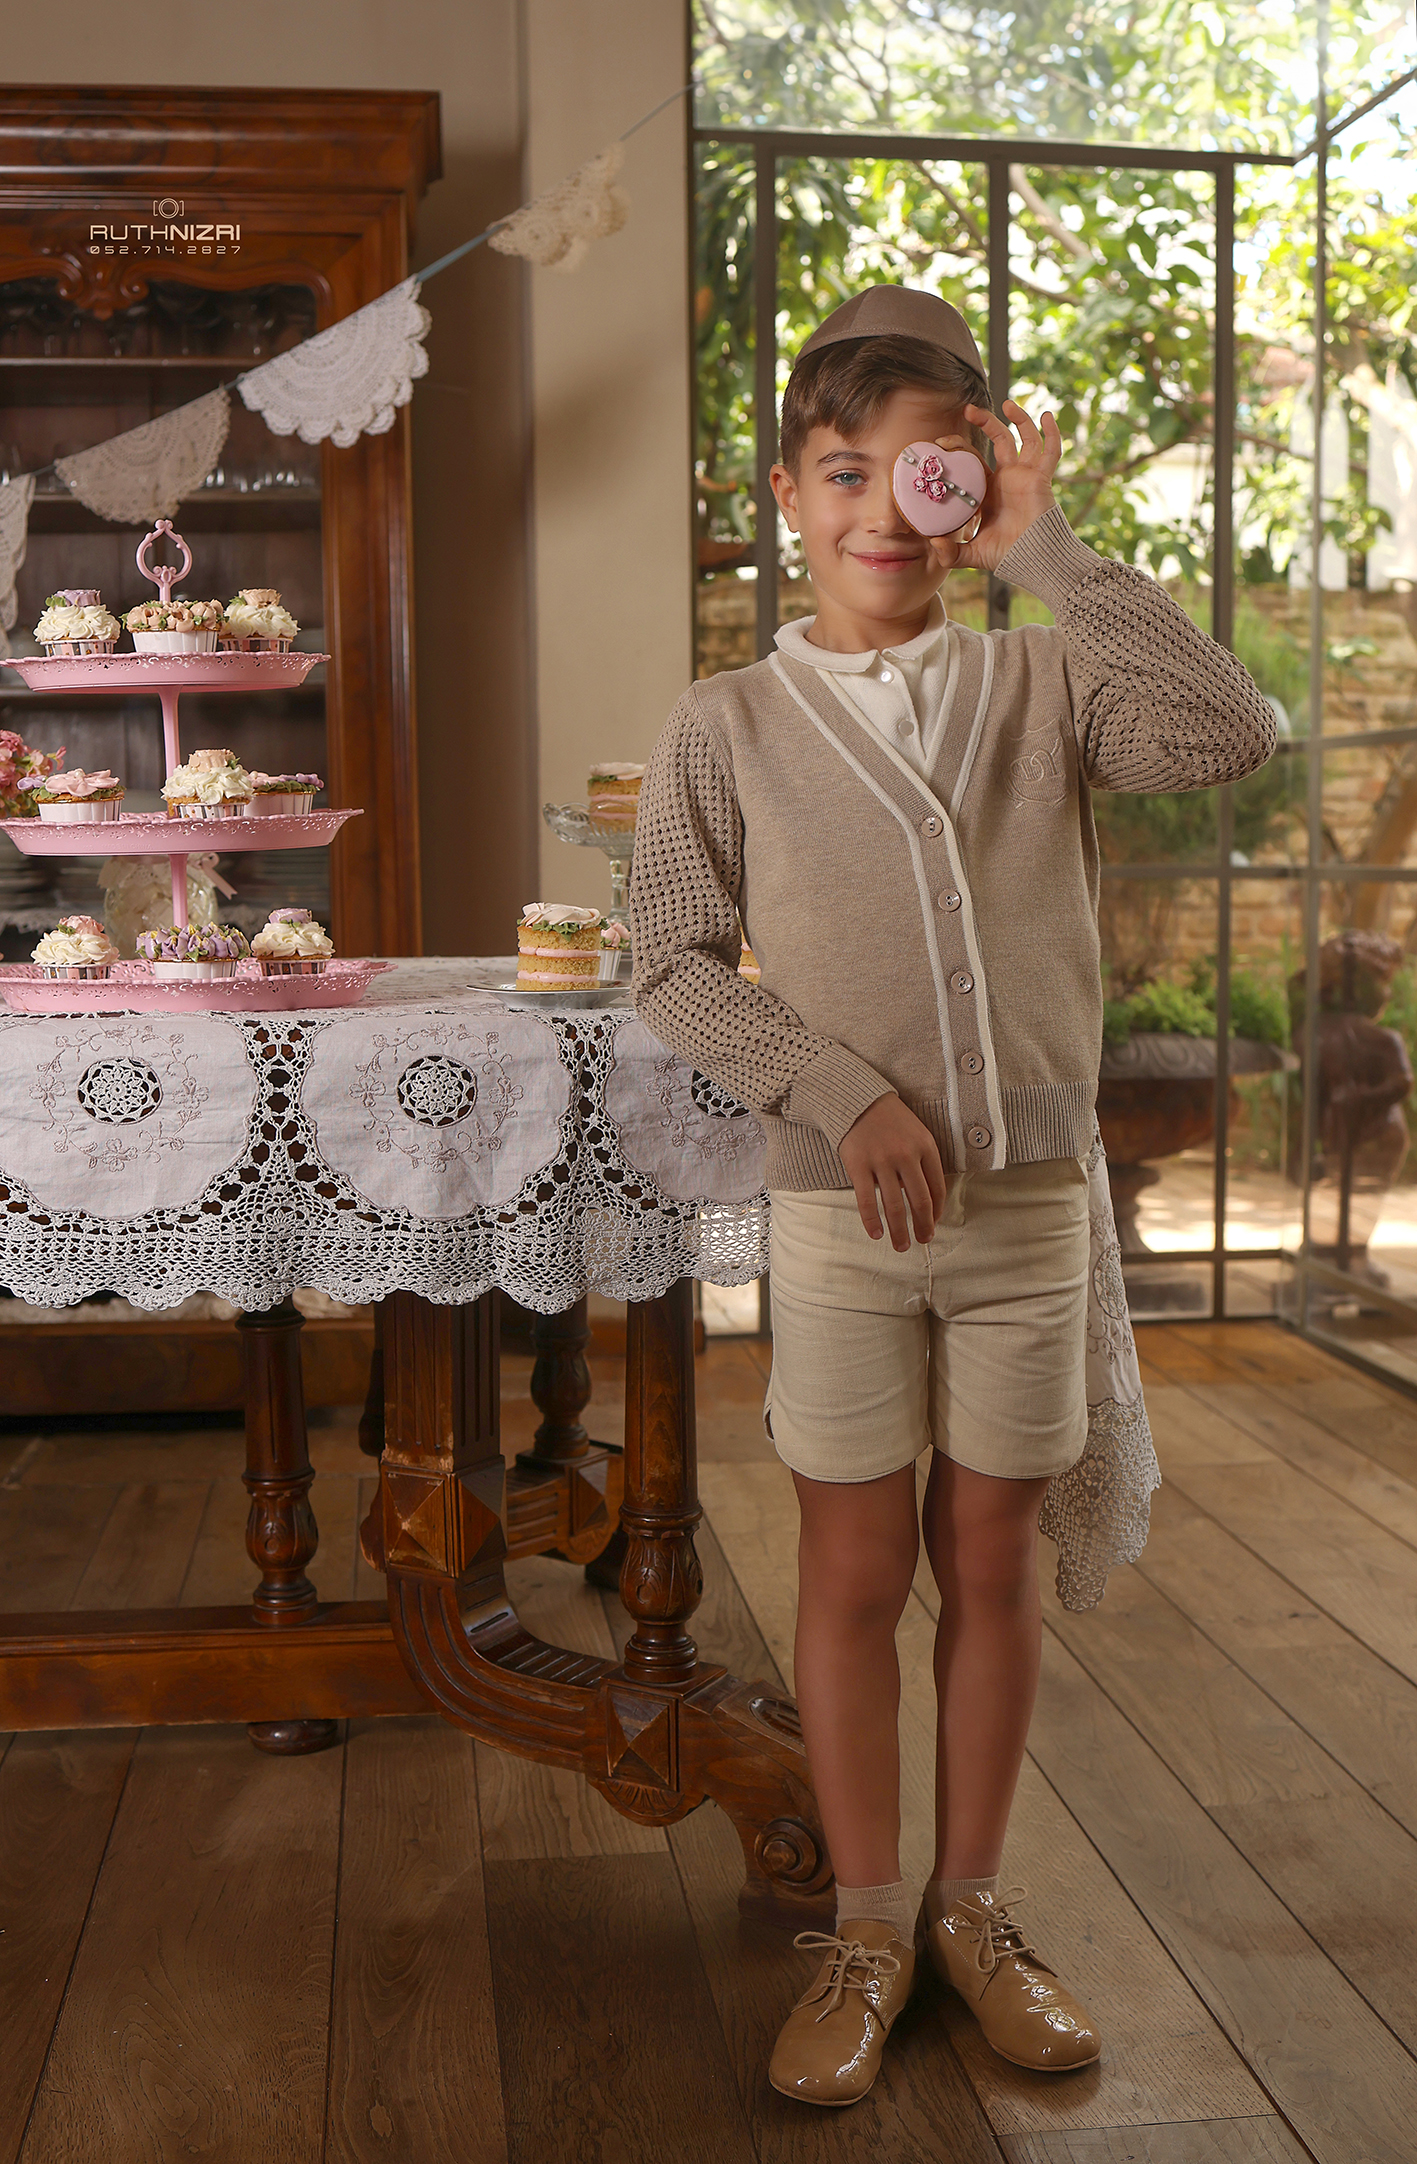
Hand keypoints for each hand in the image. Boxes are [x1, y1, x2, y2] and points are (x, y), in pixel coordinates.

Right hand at [838, 1094, 947, 1250]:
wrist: (856, 1098)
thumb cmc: (889, 1118)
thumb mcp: (916, 1132)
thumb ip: (923, 1161)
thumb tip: (925, 1199)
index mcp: (925, 1146)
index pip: (937, 1188)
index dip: (937, 1212)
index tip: (933, 1224)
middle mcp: (906, 1155)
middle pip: (919, 1201)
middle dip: (922, 1227)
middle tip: (922, 1241)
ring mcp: (881, 1161)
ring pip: (893, 1206)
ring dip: (899, 1231)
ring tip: (901, 1246)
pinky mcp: (858, 1165)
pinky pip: (866, 1200)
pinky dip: (871, 1221)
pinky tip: (876, 1234)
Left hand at [925, 399, 1061, 576]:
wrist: (1033, 560)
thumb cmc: (1006, 556)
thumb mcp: (971, 555)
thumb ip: (950, 553)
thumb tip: (932, 541)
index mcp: (988, 490)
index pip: (972, 459)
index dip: (959, 448)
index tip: (941, 443)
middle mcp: (1007, 478)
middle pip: (997, 440)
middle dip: (984, 422)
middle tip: (967, 410)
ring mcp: (1025, 475)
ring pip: (1023, 438)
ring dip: (1018, 418)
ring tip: (1006, 403)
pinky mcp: (1040, 478)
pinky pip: (1050, 452)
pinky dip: (1051, 433)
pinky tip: (1046, 416)